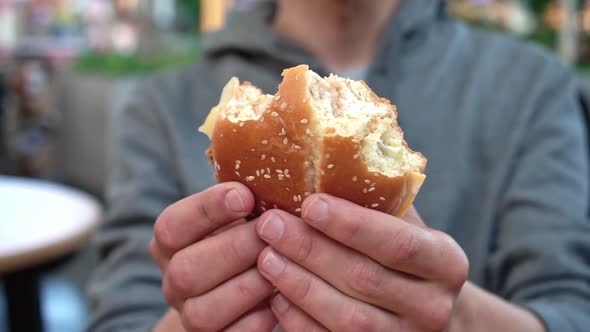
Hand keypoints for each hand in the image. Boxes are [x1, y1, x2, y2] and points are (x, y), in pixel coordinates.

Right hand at [150, 183, 276, 330]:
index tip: (244, 196)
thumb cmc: (245, 237)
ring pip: (204, 310)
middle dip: (235, 249)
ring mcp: (190, 315)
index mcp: (171, 242)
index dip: (207, 210)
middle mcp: (174, 281)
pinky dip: (260, 318)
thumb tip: (278, 170)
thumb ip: (245, 198)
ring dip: (249, 285)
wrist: (239, 289)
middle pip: (187, 270)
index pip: (173, 225)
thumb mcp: (237, 214)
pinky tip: (284, 296)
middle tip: (272, 232)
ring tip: (283, 264)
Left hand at [255, 194, 468, 330]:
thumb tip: (331, 150)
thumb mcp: (404, 224)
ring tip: (265, 256)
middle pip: (364, 279)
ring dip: (300, 285)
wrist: (421, 310)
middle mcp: (434, 307)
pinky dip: (300, 321)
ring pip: (347, 318)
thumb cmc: (401, 254)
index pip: (397, 243)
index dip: (351, 225)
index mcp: (445, 262)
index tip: (309, 203)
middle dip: (311, 250)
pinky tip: (275, 296)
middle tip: (269, 224)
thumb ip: (379, 199)